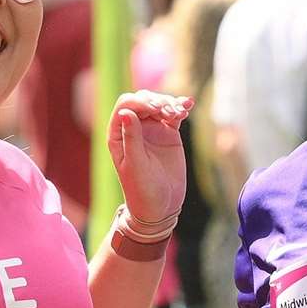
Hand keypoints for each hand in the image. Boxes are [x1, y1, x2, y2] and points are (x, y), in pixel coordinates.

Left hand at [107, 90, 189, 224]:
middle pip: (143, 100)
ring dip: (170, 103)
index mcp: (118, 134)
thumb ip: (132, 138)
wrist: (160, 207)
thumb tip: (127, 112)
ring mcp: (152, 129)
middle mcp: (133, 128)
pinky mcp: (169, 133)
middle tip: (168, 113)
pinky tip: (188, 104)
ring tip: (180, 114)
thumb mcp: (136, 165)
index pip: (125, 106)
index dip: (140, 103)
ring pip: (159, 104)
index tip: (155, 111)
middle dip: (156, 101)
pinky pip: (174, 115)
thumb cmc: (142, 190)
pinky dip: (180, 108)